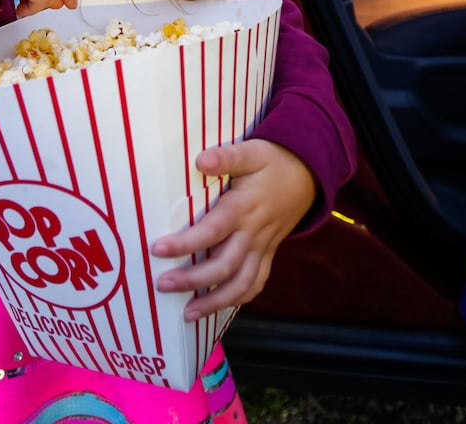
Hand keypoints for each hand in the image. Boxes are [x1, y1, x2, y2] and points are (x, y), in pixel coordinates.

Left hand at [151, 140, 315, 320]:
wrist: (308, 175)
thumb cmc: (274, 162)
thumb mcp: (252, 152)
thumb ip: (226, 156)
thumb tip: (201, 161)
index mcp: (244, 208)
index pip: (212, 231)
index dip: (185, 243)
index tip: (157, 250)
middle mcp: (253, 233)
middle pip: (224, 266)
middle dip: (192, 281)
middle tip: (162, 285)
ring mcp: (263, 248)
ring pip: (241, 284)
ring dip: (215, 302)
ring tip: (188, 314)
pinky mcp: (268, 254)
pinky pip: (256, 283)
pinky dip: (238, 299)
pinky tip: (218, 308)